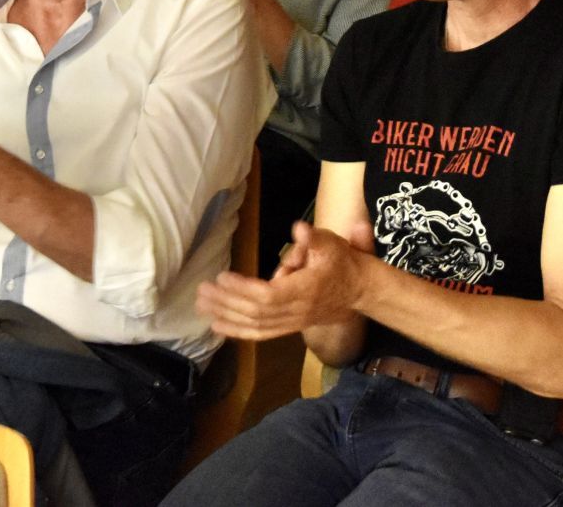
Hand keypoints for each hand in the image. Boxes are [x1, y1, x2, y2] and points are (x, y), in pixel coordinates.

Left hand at [196, 219, 375, 340]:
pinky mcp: (289, 326)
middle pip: (256, 312)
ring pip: (256, 325)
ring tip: (202, 307)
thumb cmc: (344, 263)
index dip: (243, 289)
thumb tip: (299, 229)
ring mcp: (292, 322)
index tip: (222, 277)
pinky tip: (218, 327)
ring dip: (227, 317)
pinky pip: (261, 333)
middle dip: (227, 302)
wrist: (361, 291)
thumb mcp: (333, 244)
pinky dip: (238, 331)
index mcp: (304, 291)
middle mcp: (296, 312)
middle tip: (202, 291)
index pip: (268, 295)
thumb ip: (314, 238)